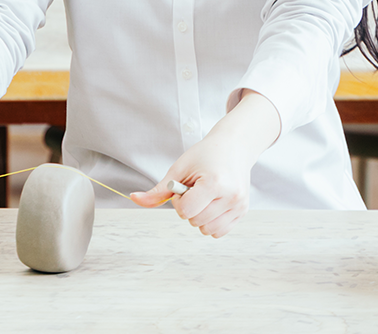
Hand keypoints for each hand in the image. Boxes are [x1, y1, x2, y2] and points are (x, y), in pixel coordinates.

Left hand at [130, 90, 280, 237]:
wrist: (235, 145)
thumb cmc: (205, 154)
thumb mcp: (179, 168)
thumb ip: (159, 190)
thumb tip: (134, 198)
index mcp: (214, 183)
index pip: (186, 211)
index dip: (179, 200)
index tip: (184, 186)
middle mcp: (230, 196)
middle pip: (195, 222)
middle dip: (189, 208)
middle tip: (195, 188)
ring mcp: (239, 205)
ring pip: (207, 230)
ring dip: (200, 217)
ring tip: (205, 196)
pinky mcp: (243, 211)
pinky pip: (219, 231)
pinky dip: (211, 222)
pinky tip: (213, 204)